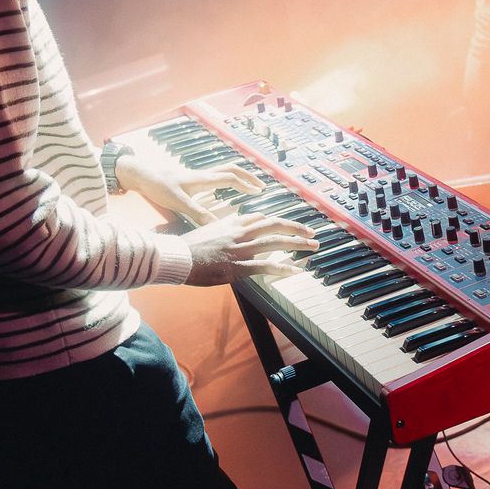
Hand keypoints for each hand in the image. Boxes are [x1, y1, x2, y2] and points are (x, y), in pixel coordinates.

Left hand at [114, 154, 263, 225]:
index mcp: (203, 179)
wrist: (141, 175)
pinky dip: (226, 179)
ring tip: (249, 185)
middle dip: (248, 177)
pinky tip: (225, 189)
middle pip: (231, 169)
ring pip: (224, 170)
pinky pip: (215, 176)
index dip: (246, 185)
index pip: (231, 178)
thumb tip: (218, 226)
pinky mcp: (191, 180)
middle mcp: (203, 175)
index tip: (259, 193)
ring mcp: (197, 176)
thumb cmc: (158, 187)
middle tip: (261, 187)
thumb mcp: (179, 203)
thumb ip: (199, 214)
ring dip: (239, 175)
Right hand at [183, 214, 319, 285]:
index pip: (261, 218)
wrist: (176, 257)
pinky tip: (297, 270)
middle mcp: (240, 233)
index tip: (291, 226)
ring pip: (276, 242)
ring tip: (313, 247)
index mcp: (232, 223)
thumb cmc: (188, 247)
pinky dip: (284, 268)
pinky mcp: (238, 267)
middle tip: (311, 233)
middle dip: (296, 228)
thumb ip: (226, 227)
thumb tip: (238, 225)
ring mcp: (240, 249)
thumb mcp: (208, 229)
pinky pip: (266, 266)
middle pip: (275, 225)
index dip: (279, 221)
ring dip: (298, 244)